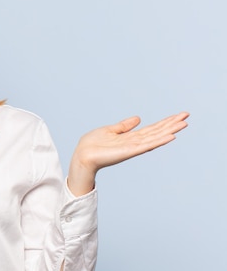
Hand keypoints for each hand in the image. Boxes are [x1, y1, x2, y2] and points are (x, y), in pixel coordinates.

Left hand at [67, 112, 188, 195]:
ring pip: (155, 137)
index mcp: (130, 137)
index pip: (151, 128)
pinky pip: (147, 145)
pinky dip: (159, 141)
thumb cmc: (92, 144)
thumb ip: (124, 126)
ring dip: (170, 130)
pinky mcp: (129, 151)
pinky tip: (170, 136)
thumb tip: (138, 118)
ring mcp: (133, 147)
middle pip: (157, 132)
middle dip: (171, 124)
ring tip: (184, 124)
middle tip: (187, 116)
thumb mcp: (110, 130)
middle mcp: (134, 142)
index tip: (178, 115)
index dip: (165, 122)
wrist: (82, 155)